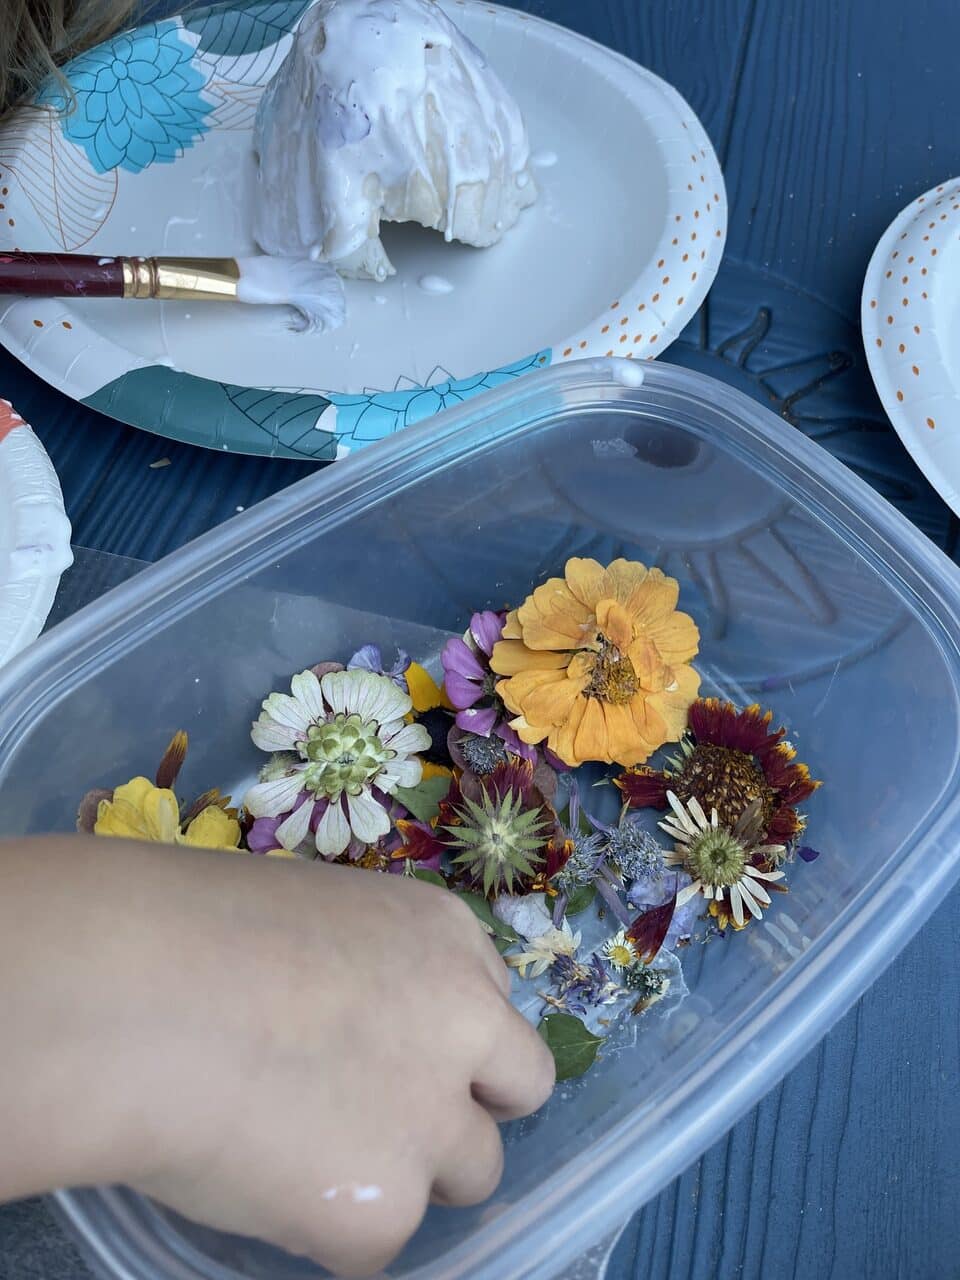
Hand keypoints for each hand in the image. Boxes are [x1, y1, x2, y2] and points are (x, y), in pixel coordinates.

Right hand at [0, 837, 553, 1276]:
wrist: (132, 997)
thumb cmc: (191, 933)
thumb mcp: (312, 917)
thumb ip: (366, 971)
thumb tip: (357, 1027)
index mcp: (445, 937)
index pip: (489, 1000)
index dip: (443, 1035)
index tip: (394, 1051)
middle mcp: (467, 1021)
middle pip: (520, 1084)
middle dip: (468, 1107)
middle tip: (388, 1120)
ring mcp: (434, 1120)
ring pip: (469, 1174)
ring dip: (406, 1173)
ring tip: (305, 1154)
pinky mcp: (382, 1208)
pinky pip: (377, 1243)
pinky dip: (328, 1227)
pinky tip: (260, 1185)